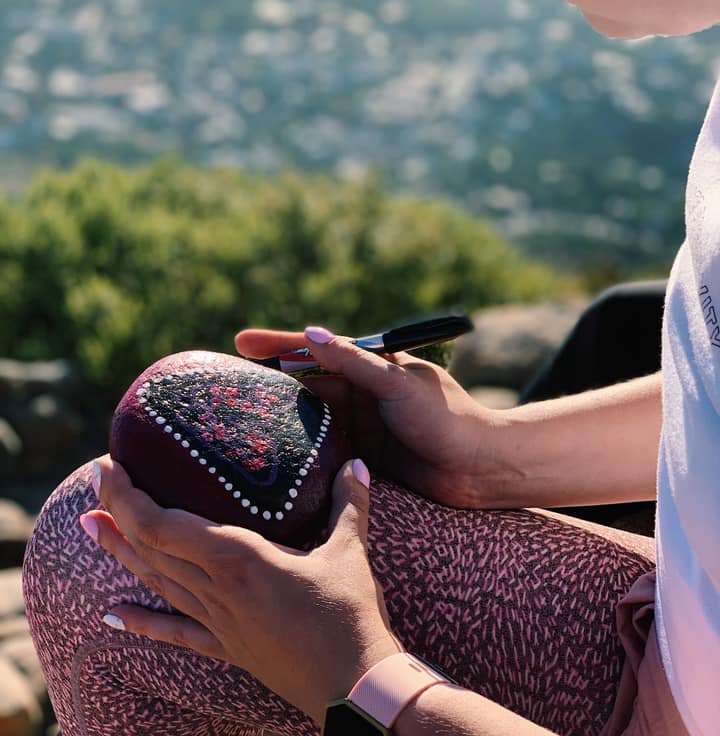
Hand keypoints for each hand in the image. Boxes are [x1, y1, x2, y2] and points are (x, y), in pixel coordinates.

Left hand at [83, 455, 400, 724]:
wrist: (354, 688)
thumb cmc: (349, 617)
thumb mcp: (350, 552)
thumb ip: (350, 502)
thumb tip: (358, 460)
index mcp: (238, 558)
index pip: (162, 524)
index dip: (127, 497)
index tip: (109, 466)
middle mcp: (216, 588)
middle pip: (149, 547)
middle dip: (117, 511)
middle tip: (98, 479)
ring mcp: (217, 621)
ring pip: (155, 581)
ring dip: (119, 553)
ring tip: (89, 527)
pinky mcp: (227, 647)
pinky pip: (174, 632)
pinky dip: (141, 621)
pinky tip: (111, 616)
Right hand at [235, 327, 505, 507]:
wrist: (478, 468)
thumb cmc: (445, 417)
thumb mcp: (396, 384)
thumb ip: (355, 361)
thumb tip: (311, 334)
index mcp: (371, 364)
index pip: (315, 349)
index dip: (277, 345)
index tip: (239, 344)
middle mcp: (361, 391)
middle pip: (305, 383)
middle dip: (269, 384)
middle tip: (226, 390)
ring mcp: (360, 423)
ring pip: (309, 418)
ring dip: (279, 418)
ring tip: (238, 424)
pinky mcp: (362, 455)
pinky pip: (322, 448)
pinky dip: (298, 450)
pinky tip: (271, 458)